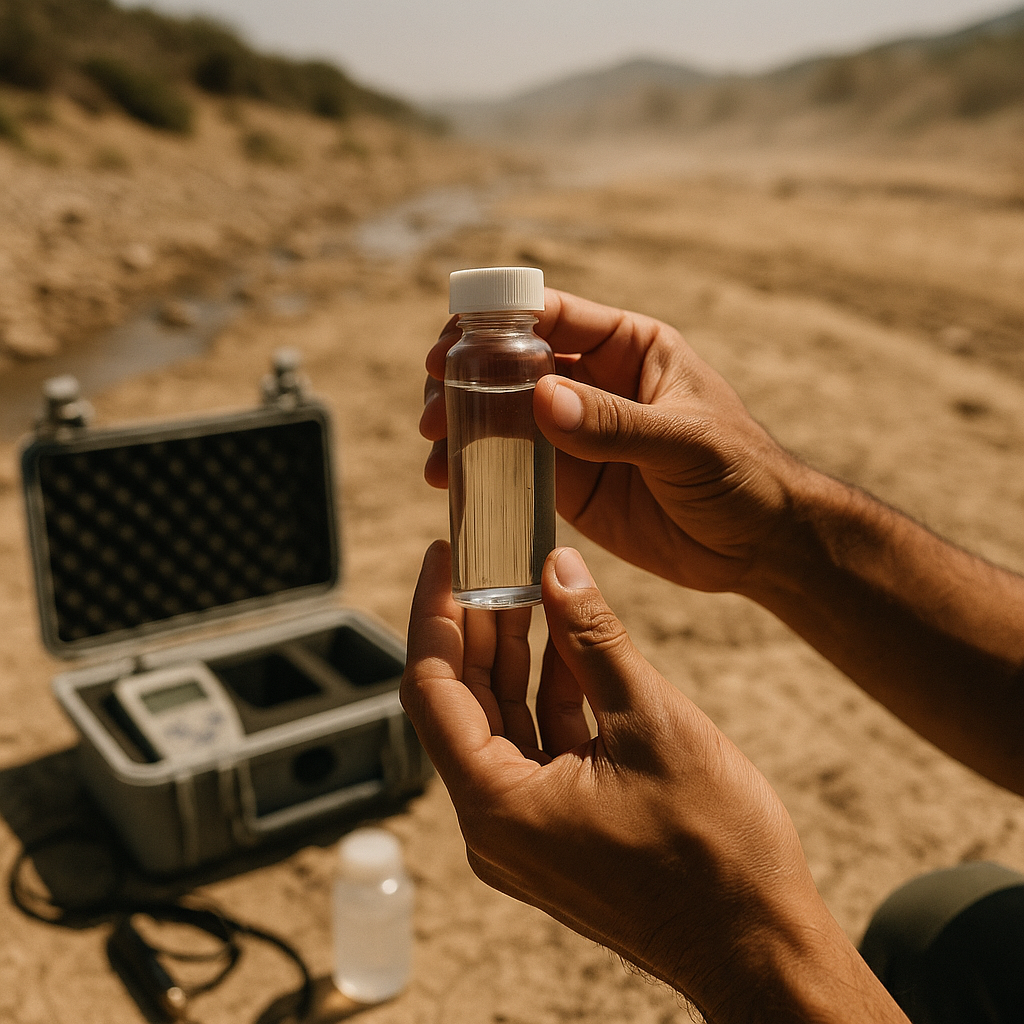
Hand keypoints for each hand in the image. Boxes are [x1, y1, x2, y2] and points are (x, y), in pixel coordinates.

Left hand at [400, 542, 903, 1022]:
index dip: (435, 612)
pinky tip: (567, 649)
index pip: (432, 687)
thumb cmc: (715, 851)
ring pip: (499, 724)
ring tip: (530, 591)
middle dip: (476, 628)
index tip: (444, 558)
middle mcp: (494, 825)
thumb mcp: (650, 721)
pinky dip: (547, 697)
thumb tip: (559, 568)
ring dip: (514, 658)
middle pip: (462, 704)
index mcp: (496, 804)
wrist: (760, 945)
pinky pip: (535, 750)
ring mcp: (525, 833)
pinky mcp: (557, 833)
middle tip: (493, 563)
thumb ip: (593, 638)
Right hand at [420, 289, 805, 592]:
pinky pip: (513, 467)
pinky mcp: (569, 482)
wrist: (759, 545)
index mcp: (628, 347)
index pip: (551, 316)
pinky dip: (478, 469)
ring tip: (435, 450)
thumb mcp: (686, 443)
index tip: (450, 347)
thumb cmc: (741, 474)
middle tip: (434, 410)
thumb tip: (541, 398)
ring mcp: (577, 433)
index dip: (494, 323)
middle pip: (513, 363)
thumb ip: (616, 424)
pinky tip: (448, 481)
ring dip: (462, 426)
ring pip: (503, 416)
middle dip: (465, 378)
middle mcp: (596, 382)